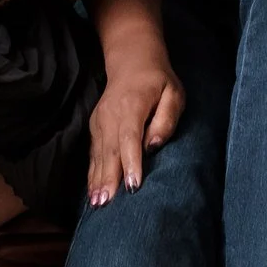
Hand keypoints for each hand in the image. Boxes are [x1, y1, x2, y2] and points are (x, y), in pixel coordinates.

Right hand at [85, 40, 183, 205]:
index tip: (132, 186)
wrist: (131, 61)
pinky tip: (93, 192)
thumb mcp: (173, 94)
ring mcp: (99, 120)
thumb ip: (166, 120)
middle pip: (110, 150)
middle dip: (108, 179)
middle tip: (107, 204)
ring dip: (97, 180)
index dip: (131, 163)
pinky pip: (93, 152)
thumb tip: (154, 146)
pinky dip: (92, 173)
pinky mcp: (95, 126)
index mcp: (132, 105)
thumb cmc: (158, 81)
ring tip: (98, 204)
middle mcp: (111, 114)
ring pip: (99, 154)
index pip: (130, 138)